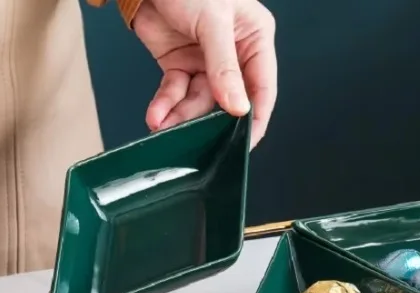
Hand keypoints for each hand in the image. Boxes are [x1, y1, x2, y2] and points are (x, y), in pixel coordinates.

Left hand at [133, 0, 277, 147]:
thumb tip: (239, 108)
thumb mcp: (212, 21)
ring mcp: (207, 62)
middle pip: (228, 101)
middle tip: (198, 140)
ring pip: (199, 101)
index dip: (255, 119)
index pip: (262, 89)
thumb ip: (224, 67)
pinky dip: (166, 106)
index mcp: (254, 40)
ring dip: (182, 117)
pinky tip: (157, 116)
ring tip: (165, 127)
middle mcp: (234, 55)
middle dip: (210, 120)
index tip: (245, 144)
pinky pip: (176, 92)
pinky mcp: (180, 64)